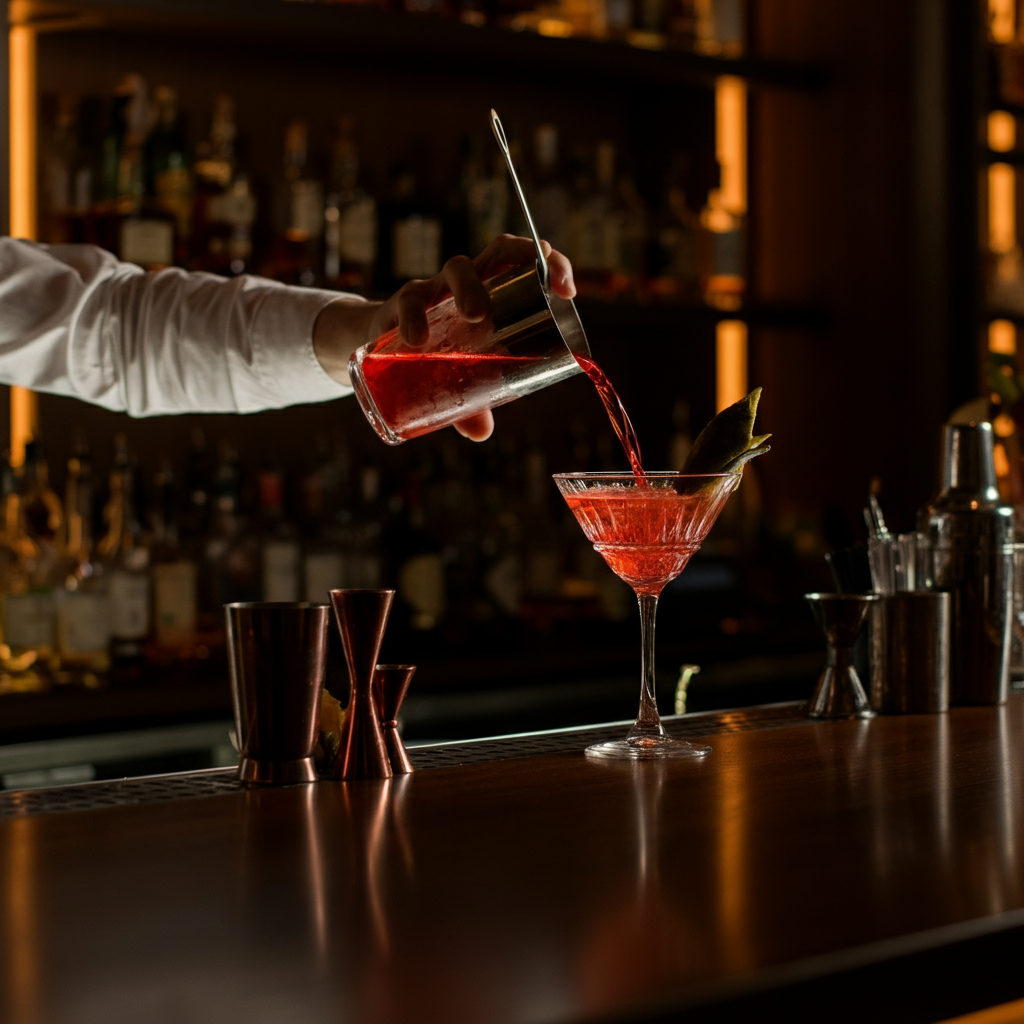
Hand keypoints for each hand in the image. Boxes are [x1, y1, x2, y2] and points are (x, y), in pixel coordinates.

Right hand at [312, 234, 575, 440]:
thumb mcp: (460, 379)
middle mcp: (469, 283)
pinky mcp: (402, 302)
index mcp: (494, 294)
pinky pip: (409, 301)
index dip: (551, 264)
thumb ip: (473, 402)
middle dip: (516, 263)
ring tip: (473, 317)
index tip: (566, 288)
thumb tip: (480, 433)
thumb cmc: (437, 355)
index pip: (528, 264)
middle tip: (536, 297)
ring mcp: (438, 289)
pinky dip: (413, 318)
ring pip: (456, 268)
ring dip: (468, 289)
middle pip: (498, 252)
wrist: (381, 344)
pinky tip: (414, 340)